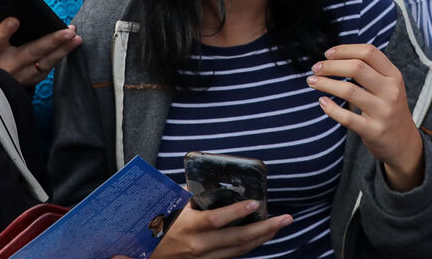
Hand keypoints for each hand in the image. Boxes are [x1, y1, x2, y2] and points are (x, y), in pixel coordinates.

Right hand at [0, 19, 81, 85]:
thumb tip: (3, 11)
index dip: (5, 30)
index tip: (15, 20)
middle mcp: (7, 64)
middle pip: (31, 52)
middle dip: (51, 41)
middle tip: (68, 31)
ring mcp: (20, 74)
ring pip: (45, 62)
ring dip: (63, 49)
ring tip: (76, 38)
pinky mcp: (30, 80)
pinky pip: (47, 68)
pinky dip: (59, 56)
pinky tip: (70, 46)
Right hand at [148, 200, 290, 258]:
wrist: (146, 254)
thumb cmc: (159, 223)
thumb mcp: (171, 204)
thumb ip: (193, 193)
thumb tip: (214, 181)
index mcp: (188, 227)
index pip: (216, 220)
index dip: (237, 212)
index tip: (256, 203)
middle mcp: (198, 246)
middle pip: (237, 239)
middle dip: (265, 228)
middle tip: (285, 218)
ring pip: (240, 250)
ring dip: (263, 238)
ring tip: (280, 225)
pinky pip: (233, 255)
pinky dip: (250, 246)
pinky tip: (262, 236)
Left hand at [308, 44, 424, 190]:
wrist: (404, 144)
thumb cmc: (390, 109)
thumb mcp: (389, 86)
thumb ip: (371, 70)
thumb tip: (336, 56)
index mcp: (394, 75)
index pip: (369, 52)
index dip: (345, 50)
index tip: (328, 53)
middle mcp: (391, 91)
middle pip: (357, 68)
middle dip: (331, 65)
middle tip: (315, 68)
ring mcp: (383, 112)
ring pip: (349, 90)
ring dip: (325, 83)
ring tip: (312, 81)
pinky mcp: (374, 131)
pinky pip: (347, 117)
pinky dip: (331, 108)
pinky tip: (322, 101)